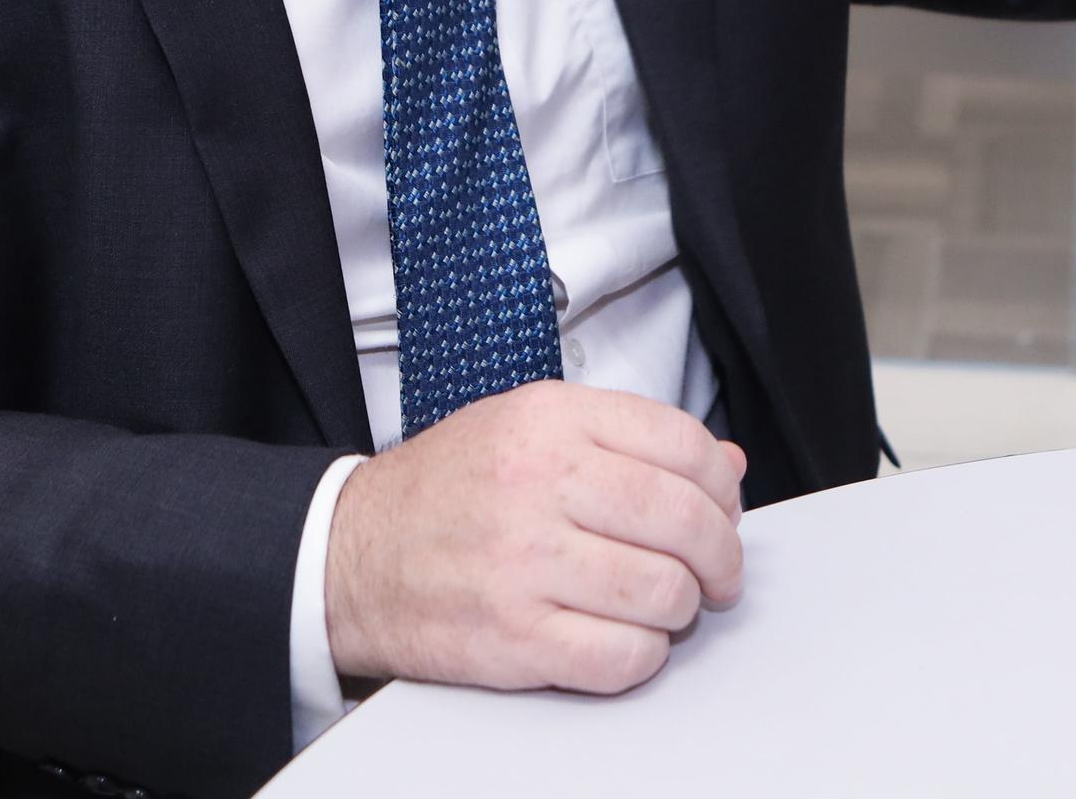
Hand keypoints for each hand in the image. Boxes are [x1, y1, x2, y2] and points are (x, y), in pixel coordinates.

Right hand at [324, 380, 746, 695]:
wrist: (348, 554)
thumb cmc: (444, 491)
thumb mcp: (529, 428)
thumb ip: (628, 440)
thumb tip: (727, 465)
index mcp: (549, 419)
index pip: (683, 445)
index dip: (722, 487)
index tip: (722, 510)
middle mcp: (540, 482)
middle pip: (685, 521)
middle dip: (720, 556)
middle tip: (717, 573)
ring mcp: (526, 563)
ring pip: (665, 593)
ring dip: (680, 608)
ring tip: (662, 605)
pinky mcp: (514, 637)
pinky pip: (623, 657)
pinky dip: (641, 656)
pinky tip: (623, 639)